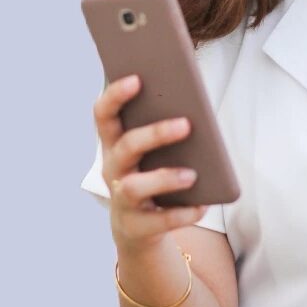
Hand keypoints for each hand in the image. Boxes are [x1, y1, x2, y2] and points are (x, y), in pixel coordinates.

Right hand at [93, 75, 207, 251]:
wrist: (139, 228)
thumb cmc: (151, 173)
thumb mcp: (153, 150)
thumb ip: (164, 125)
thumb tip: (194, 105)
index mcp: (114, 143)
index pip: (103, 114)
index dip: (116, 95)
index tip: (137, 78)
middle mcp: (113, 169)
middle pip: (126, 147)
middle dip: (154, 134)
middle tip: (186, 124)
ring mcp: (121, 200)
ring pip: (134, 187)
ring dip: (165, 178)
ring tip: (193, 174)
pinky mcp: (137, 227)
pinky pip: (158, 221)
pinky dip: (182, 213)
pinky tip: (203, 205)